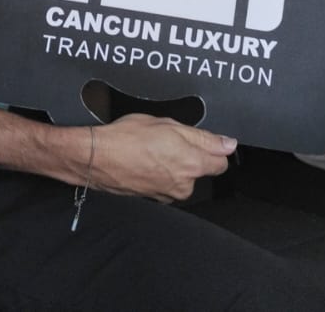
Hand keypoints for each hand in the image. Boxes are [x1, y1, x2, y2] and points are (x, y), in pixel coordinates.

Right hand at [87, 114, 236, 202]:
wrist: (96, 158)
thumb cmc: (127, 138)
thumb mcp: (168, 125)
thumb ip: (203, 137)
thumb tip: (228, 144)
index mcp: (192, 164)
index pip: (221, 162)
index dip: (213, 149)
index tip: (202, 140)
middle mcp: (184, 185)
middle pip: (201, 170)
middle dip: (191, 156)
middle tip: (169, 141)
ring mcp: (168, 194)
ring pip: (183, 178)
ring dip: (174, 166)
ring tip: (153, 150)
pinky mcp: (155, 199)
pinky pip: (166, 184)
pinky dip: (160, 174)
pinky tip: (145, 161)